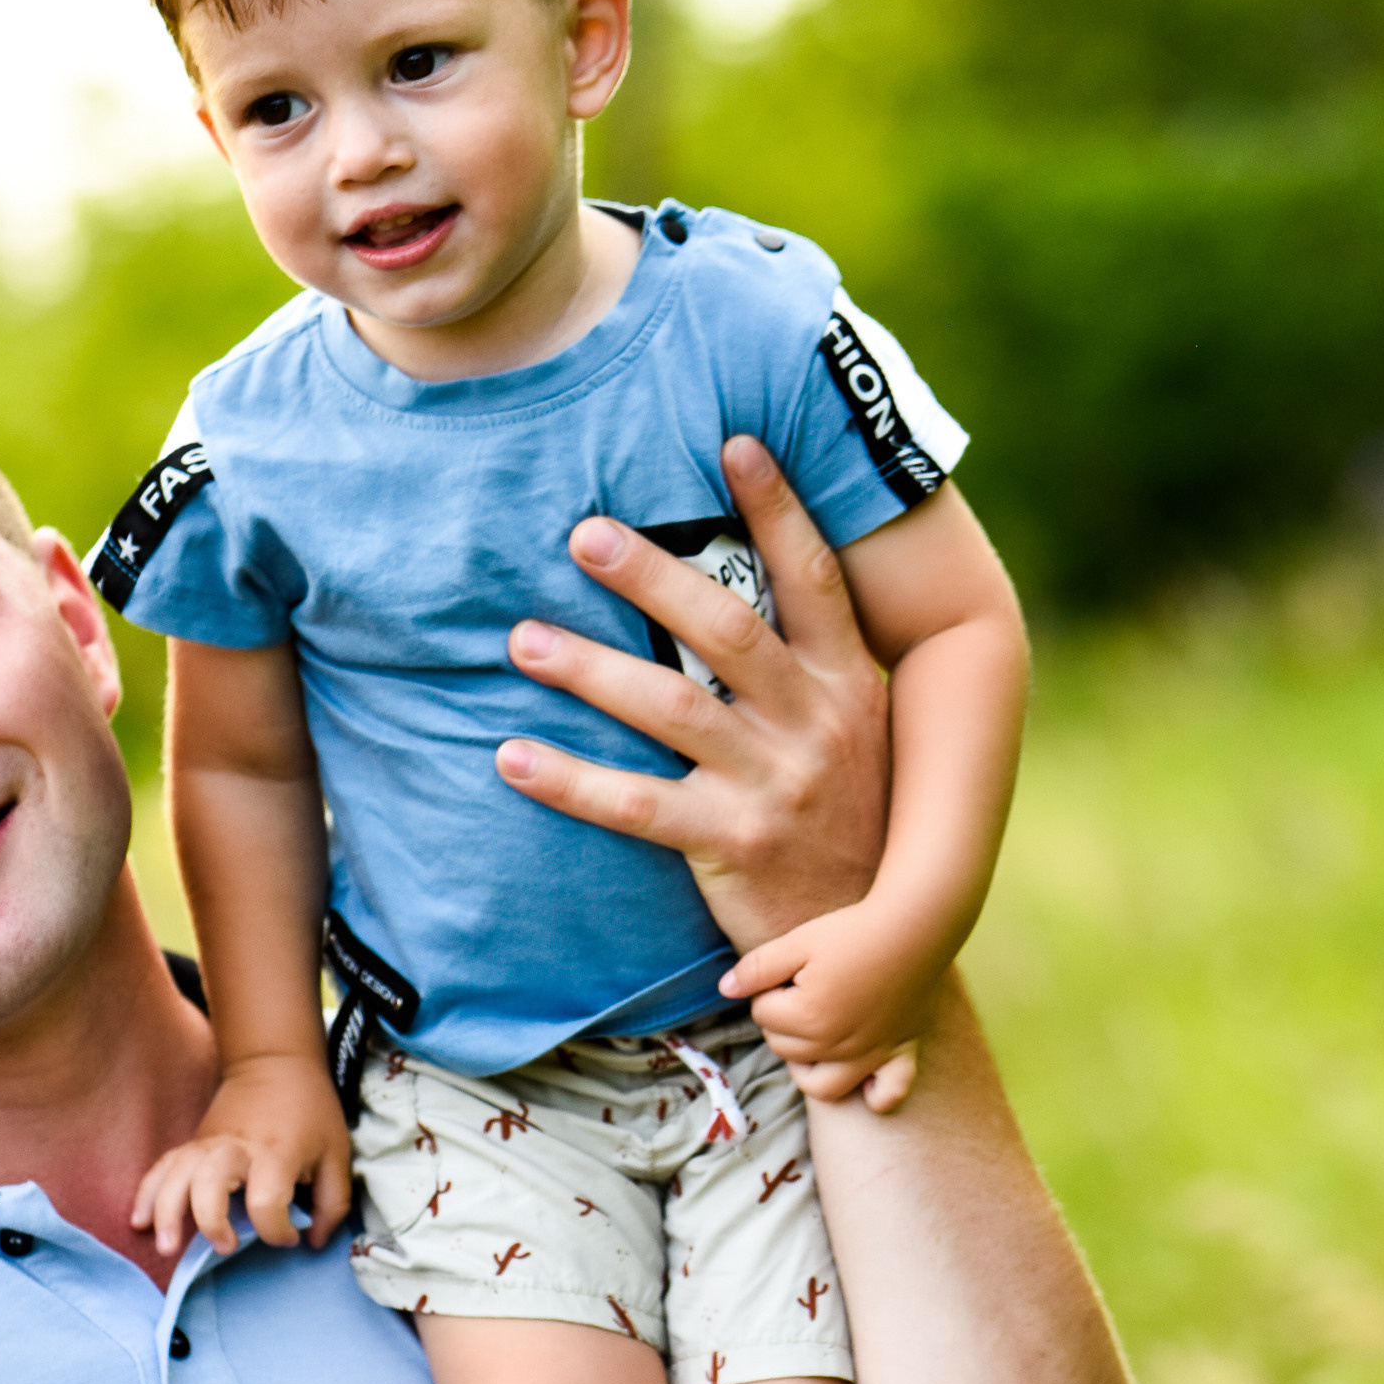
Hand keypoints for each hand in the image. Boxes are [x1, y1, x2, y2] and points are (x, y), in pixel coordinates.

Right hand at [131, 1052, 354, 1260]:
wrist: (276, 1062)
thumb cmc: (311, 1112)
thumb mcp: (338, 1155)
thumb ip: (334, 1205)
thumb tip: (314, 1243)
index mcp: (277, 1153)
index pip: (268, 1202)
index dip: (278, 1231)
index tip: (290, 1237)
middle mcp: (237, 1147)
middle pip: (210, 1182)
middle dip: (210, 1220)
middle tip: (224, 1247)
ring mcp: (209, 1143)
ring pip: (176, 1174)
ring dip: (167, 1211)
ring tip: (166, 1248)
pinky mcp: (193, 1143)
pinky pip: (162, 1167)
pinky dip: (147, 1193)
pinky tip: (140, 1221)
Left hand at [496, 437, 890, 954]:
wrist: (872, 940)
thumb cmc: (850, 820)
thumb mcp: (856, 731)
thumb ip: (809, 665)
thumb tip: (749, 584)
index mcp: (847, 682)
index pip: (813, 579)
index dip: (778, 509)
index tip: (735, 444)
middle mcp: (816, 723)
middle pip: (725, 628)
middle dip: (652, 576)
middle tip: (584, 532)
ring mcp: (774, 784)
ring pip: (670, 710)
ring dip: (590, 669)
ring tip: (521, 640)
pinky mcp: (733, 844)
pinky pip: (637, 806)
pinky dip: (570, 782)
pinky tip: (512, 757)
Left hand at [723, 896, 944, 1111]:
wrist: (916, 925)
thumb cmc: (854, 931)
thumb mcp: (797, 941)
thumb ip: (757, 968)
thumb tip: (725, 989)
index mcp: (807, 1019)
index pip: (763, 1014)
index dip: (769, 989)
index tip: (790, 969)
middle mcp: (836, 1046)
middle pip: (785, 1049)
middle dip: (784, 1021)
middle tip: (805, 988)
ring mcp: (870, 1055)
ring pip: (821, 1085)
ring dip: (807, 1065)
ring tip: (813, 1034)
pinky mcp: (899, 1052)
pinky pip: (887, 1094)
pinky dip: (874, 1096)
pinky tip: (864, 1079)